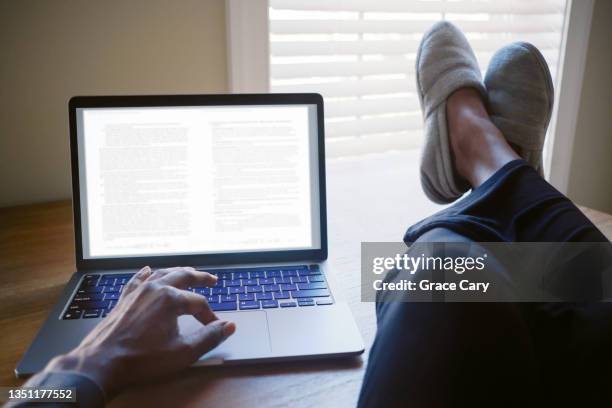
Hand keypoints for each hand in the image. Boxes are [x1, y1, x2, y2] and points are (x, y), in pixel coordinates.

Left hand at [46, 266, 235, 396]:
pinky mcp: (124, 299)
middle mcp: (154, 288)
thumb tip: (228, 326)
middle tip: (211, 279)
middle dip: (200, 277)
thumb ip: (209, 337)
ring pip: (162, 273)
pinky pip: (137, 279)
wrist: (102, 363)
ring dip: (177, 272)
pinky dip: (146, 274)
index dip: (209, 316)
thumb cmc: (141, 359)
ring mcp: (137, 292)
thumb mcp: (183, 352)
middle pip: (183, 276)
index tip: (214, 327)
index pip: (199, 302)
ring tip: (188, 272)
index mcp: (170, 298)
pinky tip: (148, 270)